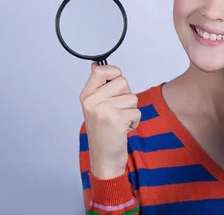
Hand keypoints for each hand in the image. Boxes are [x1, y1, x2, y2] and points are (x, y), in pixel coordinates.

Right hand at [79, 62, 140, 178]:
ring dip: (131, 110)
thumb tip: (96, 65)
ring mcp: (103, 110)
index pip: (101, 70)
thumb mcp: (94, 107)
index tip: (115, 85)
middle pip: (123, 82)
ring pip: (132, 97)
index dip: (114, 73)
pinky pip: (137, 112)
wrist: (104, 158)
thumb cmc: (103, 131)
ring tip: (119, 121)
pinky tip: (123, 129)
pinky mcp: (116, 120)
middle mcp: (92, 101)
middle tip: (117, 111)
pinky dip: (134, 121)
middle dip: (126, 96)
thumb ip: (98, 86)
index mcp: (86, 95)